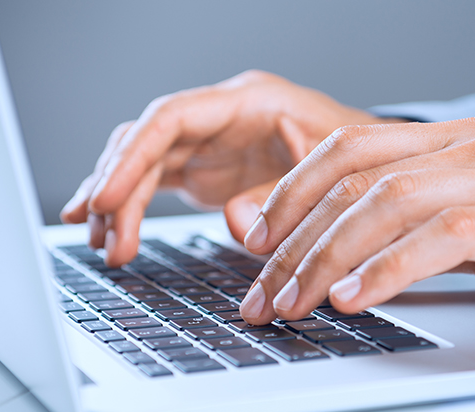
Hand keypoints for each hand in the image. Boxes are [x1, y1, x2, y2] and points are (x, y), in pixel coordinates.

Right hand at [60, 70, 395, 265]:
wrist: (371, 166)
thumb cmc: (359, 159)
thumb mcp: (331, 174)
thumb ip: (283, 195)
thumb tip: (233, 219)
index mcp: (247, 102)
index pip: (170, 119)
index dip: (132, 157)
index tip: (107, 198)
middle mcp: (219, 118)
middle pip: (146, 142)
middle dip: (117, 187)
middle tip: (104, 234)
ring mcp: (209, 143)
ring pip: (143, 163)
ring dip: (118, 203)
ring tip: (104, 245)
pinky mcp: (205, 169)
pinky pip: (155, 182)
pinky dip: (131, 208)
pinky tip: (111, 232)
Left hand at [239, 118, 474, 323]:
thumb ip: (412, 218)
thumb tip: (340, 240)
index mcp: (452, 141)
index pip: (346, 151)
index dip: (290, 194)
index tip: (255, 243)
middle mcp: (472, 147)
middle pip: (354, 180)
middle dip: (294, 240)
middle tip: (262, 291)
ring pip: (388, 205)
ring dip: (328, 258)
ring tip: (295, 302)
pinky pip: (446, 237)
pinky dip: (392, 269)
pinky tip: (358, 298)